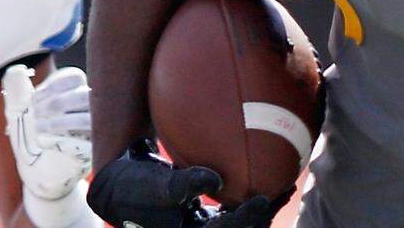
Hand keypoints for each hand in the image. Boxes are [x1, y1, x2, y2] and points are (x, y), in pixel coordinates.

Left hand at [2, 65, 92, 199]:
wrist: (37, 172)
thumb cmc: (30, 137)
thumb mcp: (17, 110)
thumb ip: (16, 87)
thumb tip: (16, 71)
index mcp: (75, 93)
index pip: (75, 78)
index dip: (52, 86)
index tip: (32, 99)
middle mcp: (90, 109)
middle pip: (82, 95)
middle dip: (54, 103)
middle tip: (34, 114)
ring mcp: (95, 130)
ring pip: (87, 119)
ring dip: (58, 123)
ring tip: (38, 129)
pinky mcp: (93, 152)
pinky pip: (87, 143)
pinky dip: (64, 142)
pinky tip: (45, 142)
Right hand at [86, 138, 291, 227]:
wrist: (119, 187)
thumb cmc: (135, 185)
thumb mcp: (155, 185)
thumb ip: (183, 184)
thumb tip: (215, 180)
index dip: (247, 218)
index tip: (265, 198)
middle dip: (263, 217)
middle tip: (284, 190)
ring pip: (240, 226)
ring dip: (261, 211)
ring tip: (284, 187)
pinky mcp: (205, 222)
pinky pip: (234, 216)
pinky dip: (249, 204)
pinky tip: (265, 184)